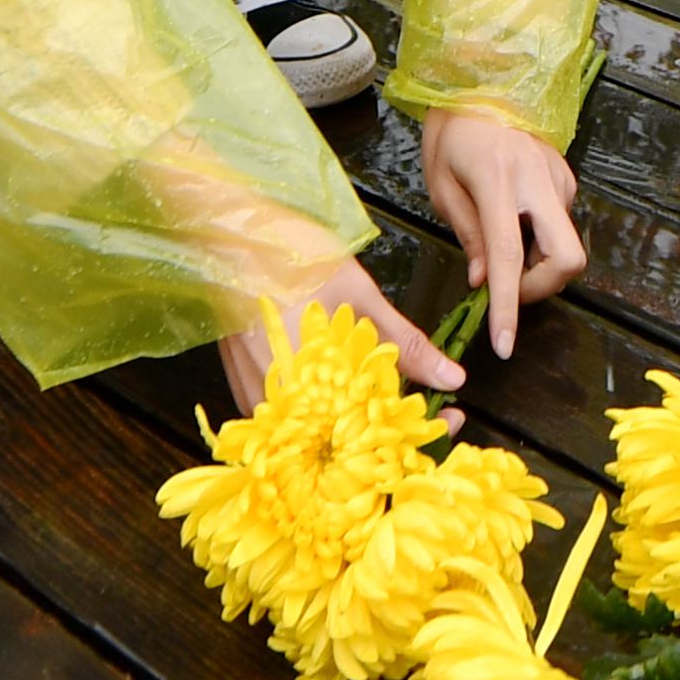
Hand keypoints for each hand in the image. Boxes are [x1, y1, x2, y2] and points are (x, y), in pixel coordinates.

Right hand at [219, 253, 465, 412]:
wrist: (227, 236)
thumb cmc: (290, 256)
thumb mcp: (358, 296)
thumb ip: (403, 343)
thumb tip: (452, 377)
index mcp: (310, 378)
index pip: (374, 430)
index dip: (418, 429)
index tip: (449, 419)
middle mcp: (279, 400)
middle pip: (347, 442)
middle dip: (394, 431)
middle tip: (433, 415)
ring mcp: (258, 400)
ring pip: (319, 435)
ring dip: (361, 426)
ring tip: (397, 406)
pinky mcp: (246, 393)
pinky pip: (293, 421)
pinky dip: (326, 415)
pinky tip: (350, 397)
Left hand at [419, 106, 586, 361]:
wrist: (480, 80)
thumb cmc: (451, 132)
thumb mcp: (441, 184)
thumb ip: (467, 234)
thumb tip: (482, 280)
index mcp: (498, 180)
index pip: (507, 256)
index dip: (506, 306)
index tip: (505, 344)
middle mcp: (538, 179)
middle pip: (566, 258)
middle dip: (541, 289)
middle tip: (507, 289)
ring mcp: (559, 177)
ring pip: (563, 244)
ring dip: (535, 261)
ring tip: (500, 237)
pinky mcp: (568, 176)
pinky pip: (560, 224)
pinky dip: (538, 237)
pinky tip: (515, 214)